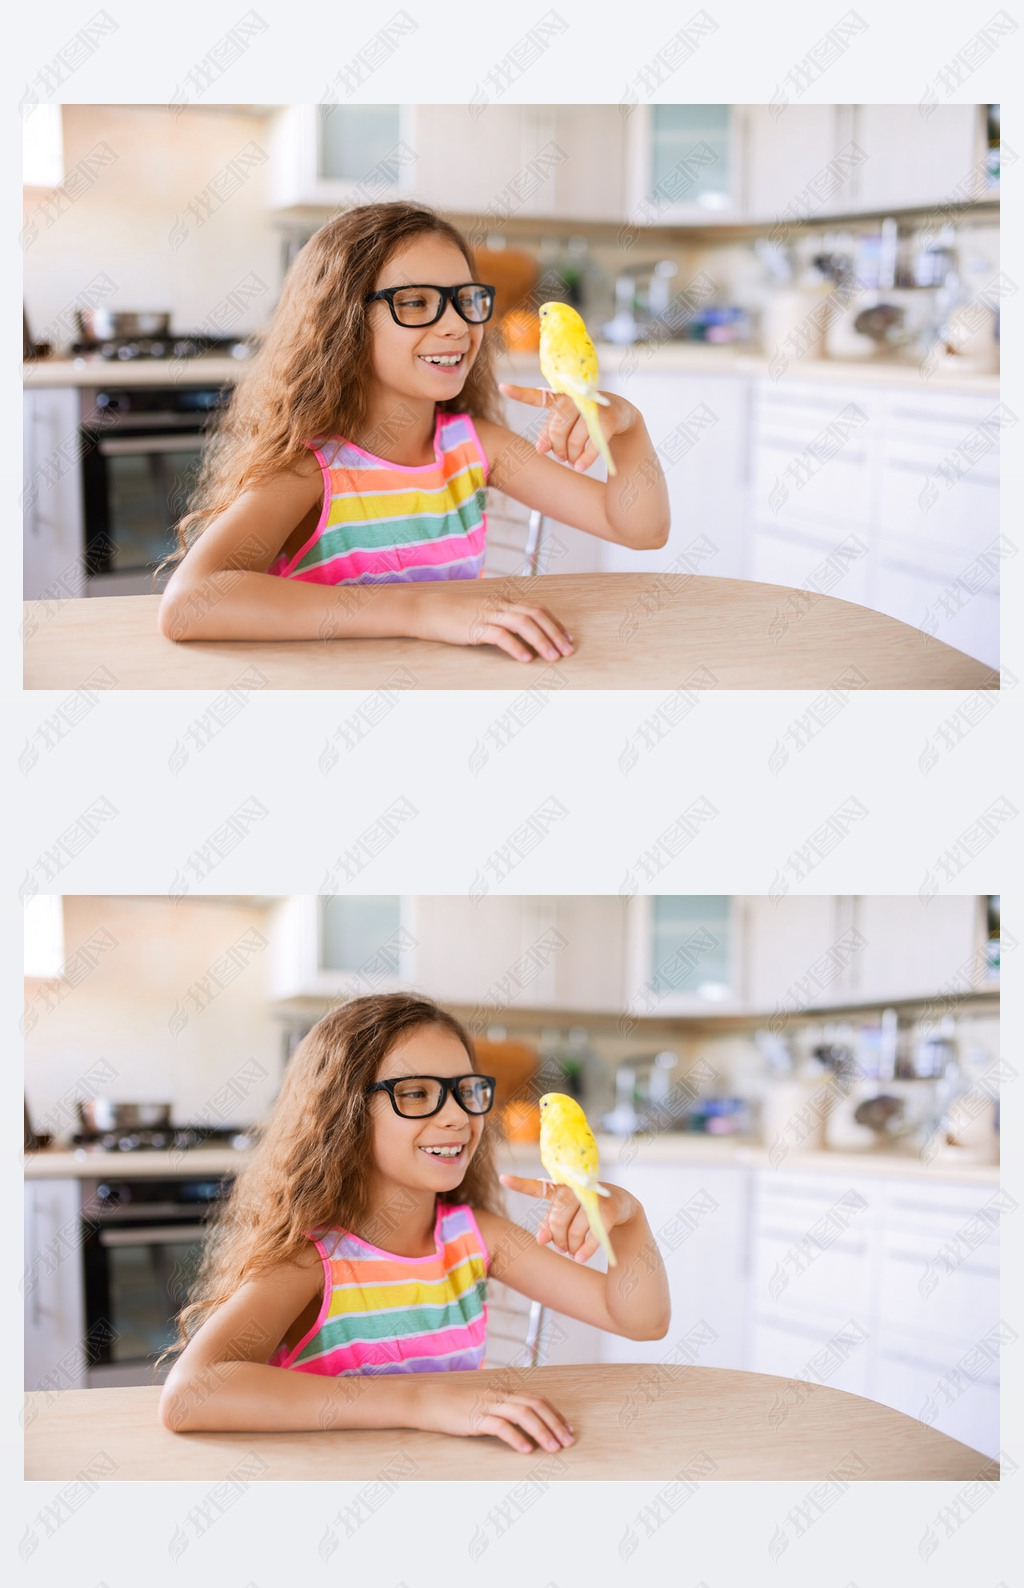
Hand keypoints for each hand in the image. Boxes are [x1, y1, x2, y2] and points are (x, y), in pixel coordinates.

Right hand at [412, 1375, 574, 1454]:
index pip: (536, 1400)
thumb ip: (501, 1413)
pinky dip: (516, 1438)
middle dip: (555, 1423)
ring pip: (522, 1414)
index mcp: (503, 1394)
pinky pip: (500, 1426)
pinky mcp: (475, 1418)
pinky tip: (526, 1450)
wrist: (428, 1401)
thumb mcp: (483, 1407)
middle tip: (568, 1442)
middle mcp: (499, 1397)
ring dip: (541, 1431)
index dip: (555, 1414)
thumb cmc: (455, 1407)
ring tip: (553, 1448)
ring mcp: (487, 1406)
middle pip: (534, 1405)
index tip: (568, 1430)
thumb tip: (521, 1428)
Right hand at [414, 586, 572, 663]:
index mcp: (503, 602)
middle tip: (568, 651)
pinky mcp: (475, 627)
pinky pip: (500, 635)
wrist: (427, 610)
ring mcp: (487, 615)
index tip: (568, 639)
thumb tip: (522, 637)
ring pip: (522, 623)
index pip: (536, 609)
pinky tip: (526, 659)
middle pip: (535, 614)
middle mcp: (499, 606)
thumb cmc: (454, 615)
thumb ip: (502, 622)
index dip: (555, 623)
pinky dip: (516, 647)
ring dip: (541, 640)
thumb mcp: (483, 615)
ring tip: (553, 657)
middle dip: (555, 633)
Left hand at [499, 383, 635, 472]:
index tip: (502, 388)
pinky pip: (591, 447)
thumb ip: (549, 433)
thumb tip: (540, 449)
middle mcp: (576, 399)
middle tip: (560, 456)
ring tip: (571, 460)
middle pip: (556, 430)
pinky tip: (579, 468)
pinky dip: (584, 461)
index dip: (520, 393)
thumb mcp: (566, 423)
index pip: (538, 396)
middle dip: (556, 448)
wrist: (620, 415)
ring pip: (573, 440)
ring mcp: (593, 408)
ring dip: (570, 457)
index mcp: (561, 397)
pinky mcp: (608, 420)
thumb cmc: (585, 419)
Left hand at [500, 1174, 637, 1264]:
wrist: (620, 1206)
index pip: (538, 1187)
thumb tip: (540, 1240)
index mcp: (561, 1188)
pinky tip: (579, 1258)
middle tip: (561, 1247)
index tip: (502, 1178)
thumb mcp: (567, 1214)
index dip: (520, 1184)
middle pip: (556, 1220)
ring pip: (573, 1231)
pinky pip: (591, 1237)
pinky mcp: (608, 1211)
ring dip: (570, 1247)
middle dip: (557, 1239)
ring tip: (571, 1251)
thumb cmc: (587, 1209)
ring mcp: (593, 1199)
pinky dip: (584, 1251)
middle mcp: (576, 1189)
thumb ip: (550, 1223)